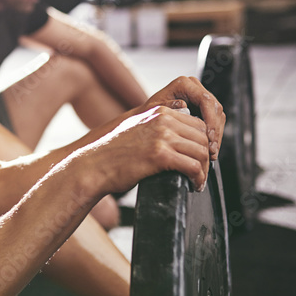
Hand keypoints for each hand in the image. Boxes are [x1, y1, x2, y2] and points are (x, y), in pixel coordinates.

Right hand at [95, 103, 210, 192]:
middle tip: (200, 173)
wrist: (91, 165)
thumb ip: (157, 122)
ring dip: (204, 170)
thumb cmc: (110, 151)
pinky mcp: (160, 155)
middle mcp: (162, 119)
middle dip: (205, 156)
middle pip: (203, 136)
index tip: (199, 157)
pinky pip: (193, 166)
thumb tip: (178, 126)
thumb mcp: (135, 126)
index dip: (202, 142)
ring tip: (198, 181)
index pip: (197, 123)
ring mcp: (161, 136)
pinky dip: (198, 178)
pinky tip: (193, 185)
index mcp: (158, 110)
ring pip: (202, 152)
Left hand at [142, 76, 225, 161]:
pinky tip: (209, 150)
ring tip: (210, 153)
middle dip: (215, 131)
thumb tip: (184, 106)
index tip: (208, 138)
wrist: (144, 121)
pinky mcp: (204, 108)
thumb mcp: (154, 113)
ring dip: (216, 136)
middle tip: (211, 150)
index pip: (206, 100)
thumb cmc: (147, 116)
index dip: (210, 121)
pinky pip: (215, 122)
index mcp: (184, 84)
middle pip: (215, 109)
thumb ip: (169, 108)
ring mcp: (201, 97)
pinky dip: (214, 137)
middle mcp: (195, 88)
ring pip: (218, 117)